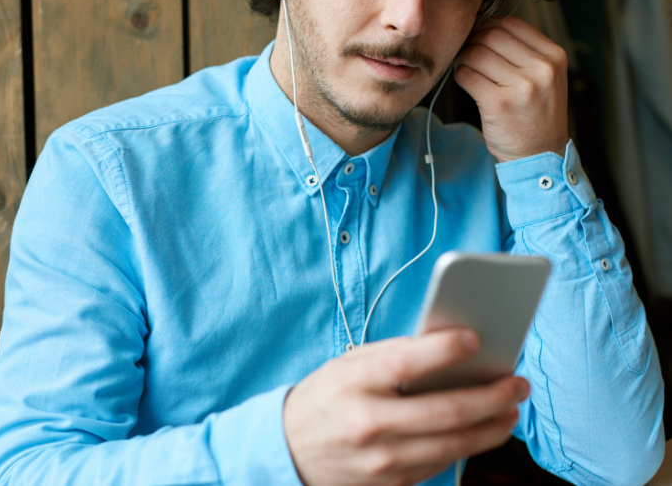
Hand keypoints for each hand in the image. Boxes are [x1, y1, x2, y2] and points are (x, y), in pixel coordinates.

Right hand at [283, 330, 528, 485]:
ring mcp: (382, 460)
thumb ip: (395, 355)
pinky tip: (483, 429)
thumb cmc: (328, 395)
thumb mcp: (350, 364)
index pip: (406, 362)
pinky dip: (468, 445)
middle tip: (518, 383)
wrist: (291, 449)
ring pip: (454, 444)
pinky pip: (441, 463)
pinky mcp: (392, 484)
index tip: (476, 338)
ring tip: (511, 407)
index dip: (445, 349)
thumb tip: (448, 346)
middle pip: (446, 411)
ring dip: (492, 426)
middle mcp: (370, 423)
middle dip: (491, 396)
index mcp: (356, 382)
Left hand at [454, 15, 568, 161]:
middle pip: (491, 35)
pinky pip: (467, 76)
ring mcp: (521, 87)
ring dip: (463, 58)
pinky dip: (460, 76)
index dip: (487, 24)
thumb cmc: (536, 114)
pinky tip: (466, 82)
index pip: (511, 23)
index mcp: (554, 56)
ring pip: (476, 54)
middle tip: (465, 51)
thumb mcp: (546, 77)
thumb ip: (523, 51)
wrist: (540, 154)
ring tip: (465, 67)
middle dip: (472, 40)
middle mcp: (541, 69)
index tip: (476, 34)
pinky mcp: (499, 104)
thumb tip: (484, 25)